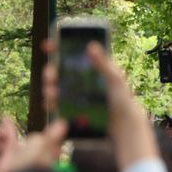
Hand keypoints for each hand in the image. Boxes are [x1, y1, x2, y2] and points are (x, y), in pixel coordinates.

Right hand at [45, 41, 155, 169]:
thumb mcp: (115, 79)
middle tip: (51, 74)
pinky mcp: (70, 111)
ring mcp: (73, 96)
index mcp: (89, 69)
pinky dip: (50, 103)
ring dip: (48, 88)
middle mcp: (78, 81)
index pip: (70, 55)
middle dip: (50, 72)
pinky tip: (50, 104)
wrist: (124, 126)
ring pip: (54, 88)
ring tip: (51, 92)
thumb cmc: (123, 99)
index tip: (47, 46)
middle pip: (57, 72)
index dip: (57, 48)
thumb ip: (103, 64)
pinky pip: (56, 105)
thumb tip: (91, 45)